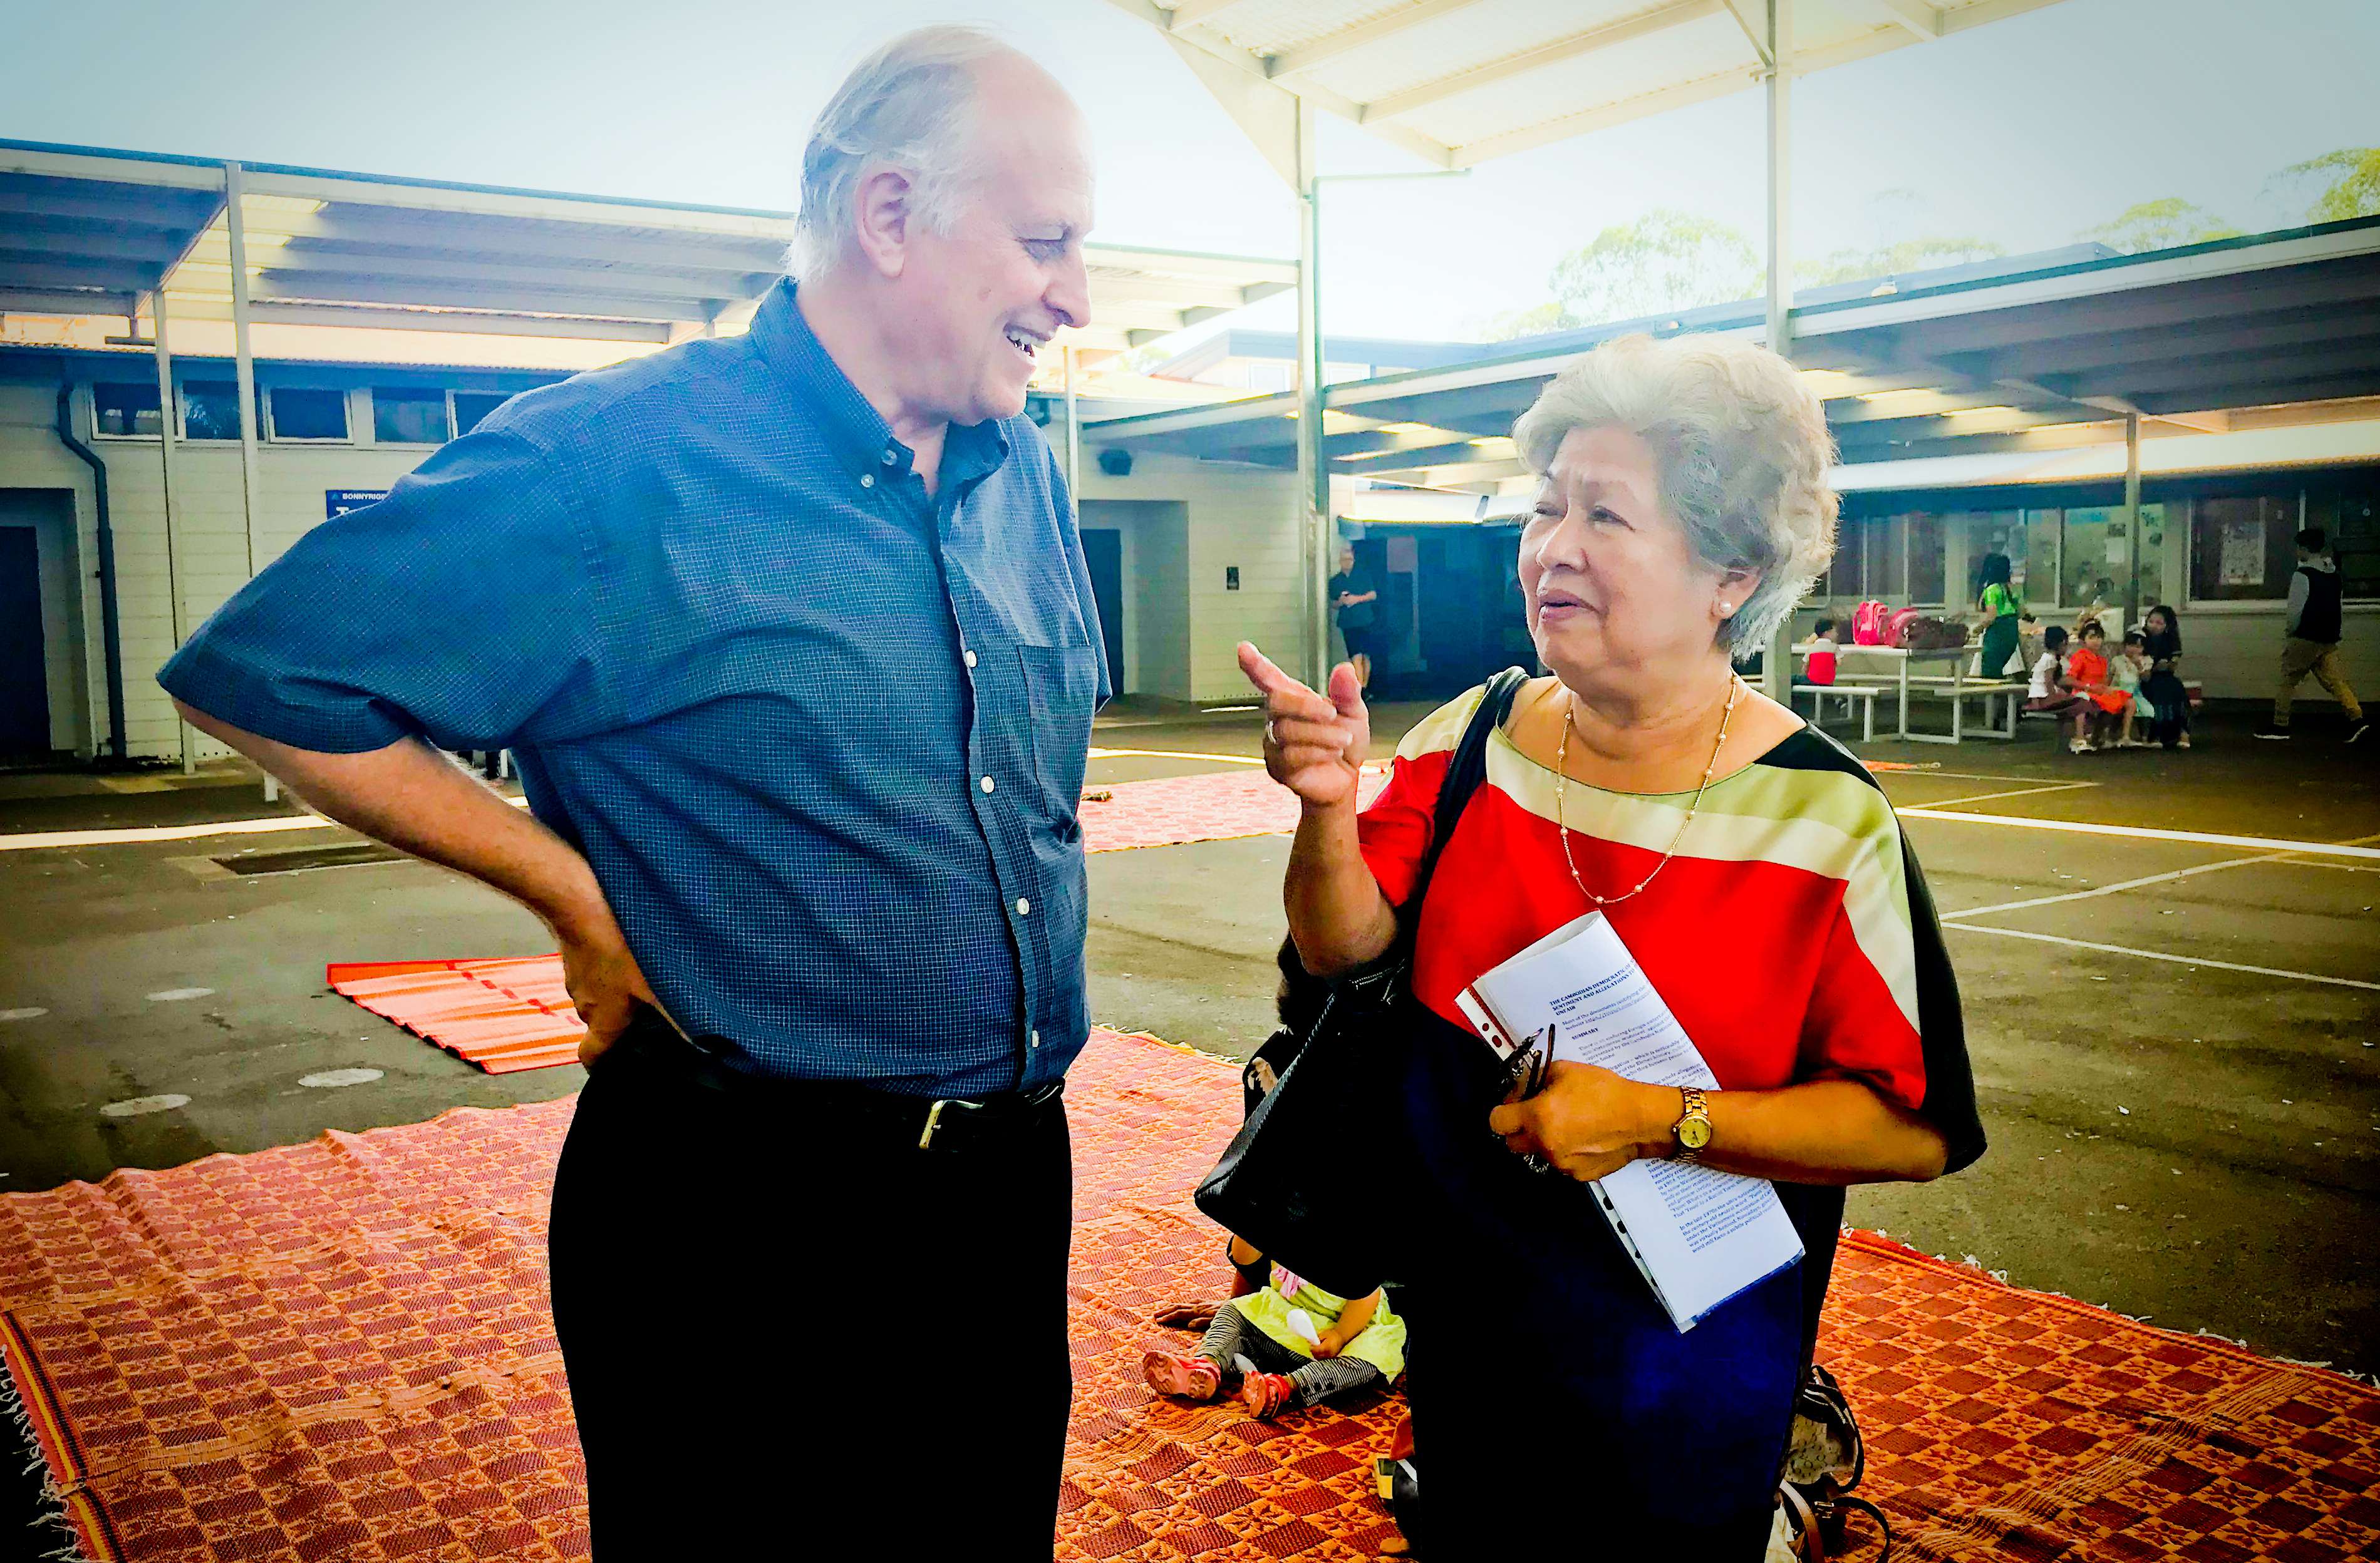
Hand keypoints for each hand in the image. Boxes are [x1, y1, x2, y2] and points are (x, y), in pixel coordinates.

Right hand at [557, 908, 662, 1065]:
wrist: (578, 900)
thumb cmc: (616, 948)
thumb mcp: (655, 983)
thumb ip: (676, 1013)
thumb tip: (701, 1042)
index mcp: (600, 1020)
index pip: (590, 1058)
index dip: (603, 1067)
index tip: (622, 1066)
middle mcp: (583, 1003)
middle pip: (602, 1025)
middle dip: (626, 1024)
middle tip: (655, 1016)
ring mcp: (577, 976)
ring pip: (601, 994)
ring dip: (622, 992)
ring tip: (651, 980)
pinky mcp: (576, 952)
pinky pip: (597, 969)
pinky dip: (613, 968)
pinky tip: (634, 952)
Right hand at [1152, 1301, 1219, 1329]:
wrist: (1235, 1303)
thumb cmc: (1225, 1315)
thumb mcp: (1215, 1321)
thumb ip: (1202, 1322)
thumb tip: (1189, 1325)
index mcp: (1198, 1311)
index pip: (1179, 1313)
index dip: (1168, 1317)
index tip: (1159, 1320)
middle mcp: (1197, 1306)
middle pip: (1177, 1307)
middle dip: (1165, 1311)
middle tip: (1154, 1315)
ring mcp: (1200, 1303)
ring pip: (1182, 1304)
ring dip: (1171, 1307)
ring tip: (1162, 1310)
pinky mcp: (1205, 1303)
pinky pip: (1189, 1303)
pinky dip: (1182, 1305)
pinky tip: (1181, 1306)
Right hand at [1238, 641, 1369, 809]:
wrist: (1346, 778)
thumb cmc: (1344, 741)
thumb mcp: (1354, 713)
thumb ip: (1348, 693)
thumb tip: (1345, 669)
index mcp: (1293, 699)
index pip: (1267, 678)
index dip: (1254, 664)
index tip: (1243, 648)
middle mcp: (1277, 718)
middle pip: (1276, 701)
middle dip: (1307, 706)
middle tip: (1333, 714)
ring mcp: (1274, 744)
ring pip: (1288, 731)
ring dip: (1322, 734)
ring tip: (1343, 740)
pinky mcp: (1277, 768)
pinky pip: (1291, 756)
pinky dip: (1318, 753)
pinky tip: (1332, 754)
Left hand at [1310, 1328, 1343, 1359]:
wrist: (1342, 1336)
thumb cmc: (1332, 1334)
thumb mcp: (1323, 1334)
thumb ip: (1316, 1339)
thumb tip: (1310, 1342)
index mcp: (1326, 1347)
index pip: (1316, 1351)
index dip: (1312, 1348)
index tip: (1310, 1345)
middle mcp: (1328, 1354)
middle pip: (1317, 1356)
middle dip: (1313, 1352)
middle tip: (1313, 1347)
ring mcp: (1330, 1357)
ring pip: (1320, 1359)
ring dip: (1316, 1355)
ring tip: (1316, 1349)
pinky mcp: (1332, 1358)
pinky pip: (1324, 1359)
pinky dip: (1321, 1356)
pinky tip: (1321, 1352)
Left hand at [1487, 1062, 1671, 1182]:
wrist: (1641, 1119)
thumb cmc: (1605, 1091)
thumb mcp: (1566, 1070)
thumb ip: (1537, 1079)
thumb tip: (1524, 1086)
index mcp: (1537, 1117)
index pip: (1497, 1121)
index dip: (1503, 1111)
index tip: (1515, 1105)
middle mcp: (1545, 1145)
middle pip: (1512, 1143)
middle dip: (1519, 1129)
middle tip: (1536, 1115)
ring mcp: (1561, 1164)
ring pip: (1538, 1154)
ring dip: (1544, 1141)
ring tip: (1568, 1124)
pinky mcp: (1578, 1175)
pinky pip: (1561, 1164)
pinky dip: (1566, 1152)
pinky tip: (1584, 1138)